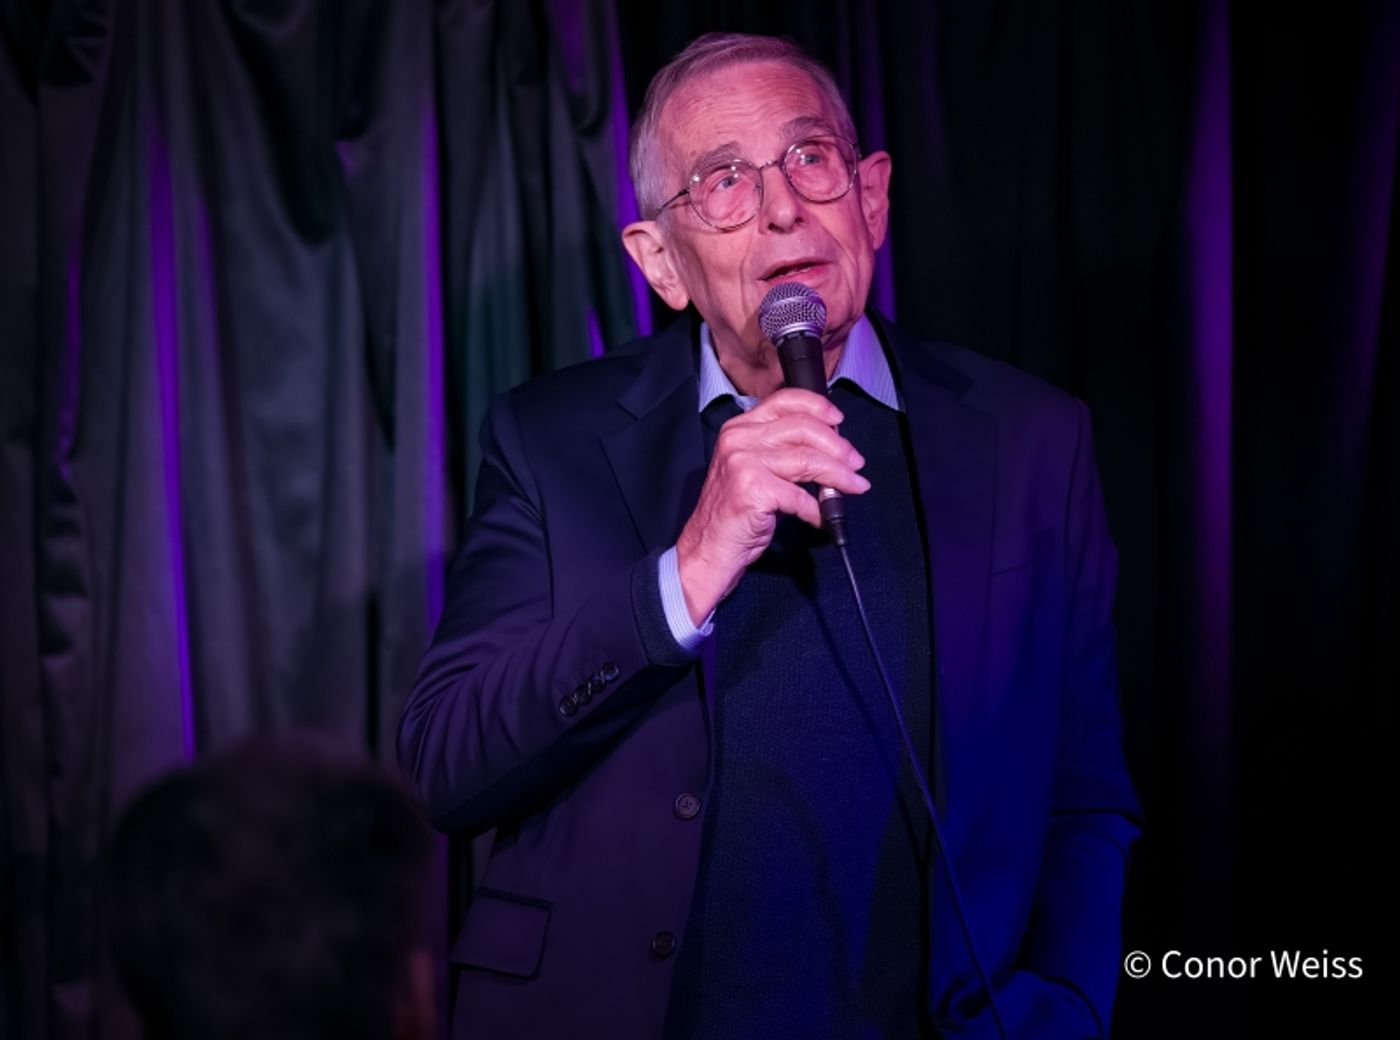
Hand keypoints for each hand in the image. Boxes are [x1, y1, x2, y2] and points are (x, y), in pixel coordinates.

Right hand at [675, 388, 869, 623]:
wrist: (708, 549)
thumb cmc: (735, 512)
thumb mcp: (754, 468)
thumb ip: (782, 450)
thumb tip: (830, 446)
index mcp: (739, 428)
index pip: (785, 401)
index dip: (819, 407)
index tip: (839, 420)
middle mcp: (739, 439)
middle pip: (804, 428)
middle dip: (838, 446)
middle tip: (856, 464)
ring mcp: (743, 462)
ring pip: (808, 460)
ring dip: (839, 476)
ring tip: (854, 486)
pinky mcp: (752, 488)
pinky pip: (800, 496)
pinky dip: (817, 509)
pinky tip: (821, 517)